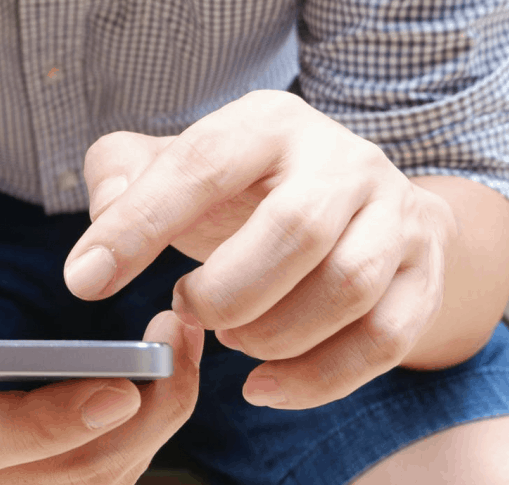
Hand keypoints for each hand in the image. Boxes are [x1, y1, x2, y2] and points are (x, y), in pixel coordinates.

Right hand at [0, 245, 205, 483]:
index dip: (55, 424)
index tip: (125, 388)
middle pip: (66, 475)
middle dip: (140, 414)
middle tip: (179, 337)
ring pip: (99, 480)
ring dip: (158, 419)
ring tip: (184, 343)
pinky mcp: (39, 483)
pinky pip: (106, 471)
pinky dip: (148, 426)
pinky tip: (170, 372)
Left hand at [64, 89, 457, 409]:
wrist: (354, 202)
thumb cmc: (243, 189)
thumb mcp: (176, 163)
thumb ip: (122, 174)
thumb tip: (106, 217)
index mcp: (268, 122)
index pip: (200, 166)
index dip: (138, 225)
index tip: (84, 280)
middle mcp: (341, 158)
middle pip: (294, 229)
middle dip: (226, 290)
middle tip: (187, 308)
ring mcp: (393, 213)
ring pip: (347, 287)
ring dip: (272, 333)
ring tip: (231, 335)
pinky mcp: (423, 271)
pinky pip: (385, 338)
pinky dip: (319, 379)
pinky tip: (265, 386)